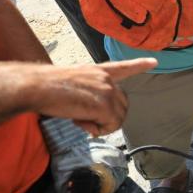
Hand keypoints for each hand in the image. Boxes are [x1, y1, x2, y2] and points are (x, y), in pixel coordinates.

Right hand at [23, 58, 157, 135]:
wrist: (37, 86)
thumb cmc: (47, 88)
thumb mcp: (74, 85)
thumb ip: (90, 95)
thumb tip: (96, 117)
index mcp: (98, 71)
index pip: (123, 67)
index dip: (139, 65)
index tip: (154, 61)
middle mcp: (106, 79)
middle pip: (121, 106)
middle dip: (106, 118)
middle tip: (84, 119)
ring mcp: (107, 90)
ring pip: (117, 118)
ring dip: (101, 125)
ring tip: (81, 120)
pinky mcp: (105, 104)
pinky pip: (110, 126)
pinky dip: (97, 130)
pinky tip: (81, 122)